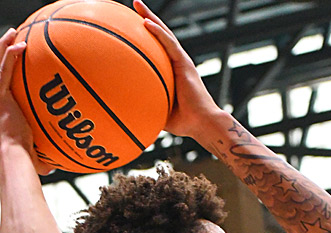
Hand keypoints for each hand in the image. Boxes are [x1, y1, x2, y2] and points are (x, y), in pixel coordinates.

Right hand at [0, 29, 52, 174]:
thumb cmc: (22, 165)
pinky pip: (3, 69)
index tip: (8, 65)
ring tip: (12, 33)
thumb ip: (40, 158)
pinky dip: (9, 54)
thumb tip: (54, 167)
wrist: (14, 161)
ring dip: (2, 46)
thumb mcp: (30, 157)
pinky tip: (19, 43)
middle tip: (9, 41)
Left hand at [133, 0, 219, 140]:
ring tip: (137, 4)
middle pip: (161, 34)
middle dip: (147, 17)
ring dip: (150, 17)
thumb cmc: (184, 122)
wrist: (202, 123)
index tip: (133, 25)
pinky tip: (145, 22)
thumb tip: (128, 111)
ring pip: (164, 33)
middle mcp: (178, 62)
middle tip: (134, 5)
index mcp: (173, 71)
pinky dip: (157, 33)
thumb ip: (148, 105)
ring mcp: (181, 61)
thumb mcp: (160, 111)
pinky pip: (169, 44)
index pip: (158, 48)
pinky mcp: (184, 64)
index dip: (148, 35)